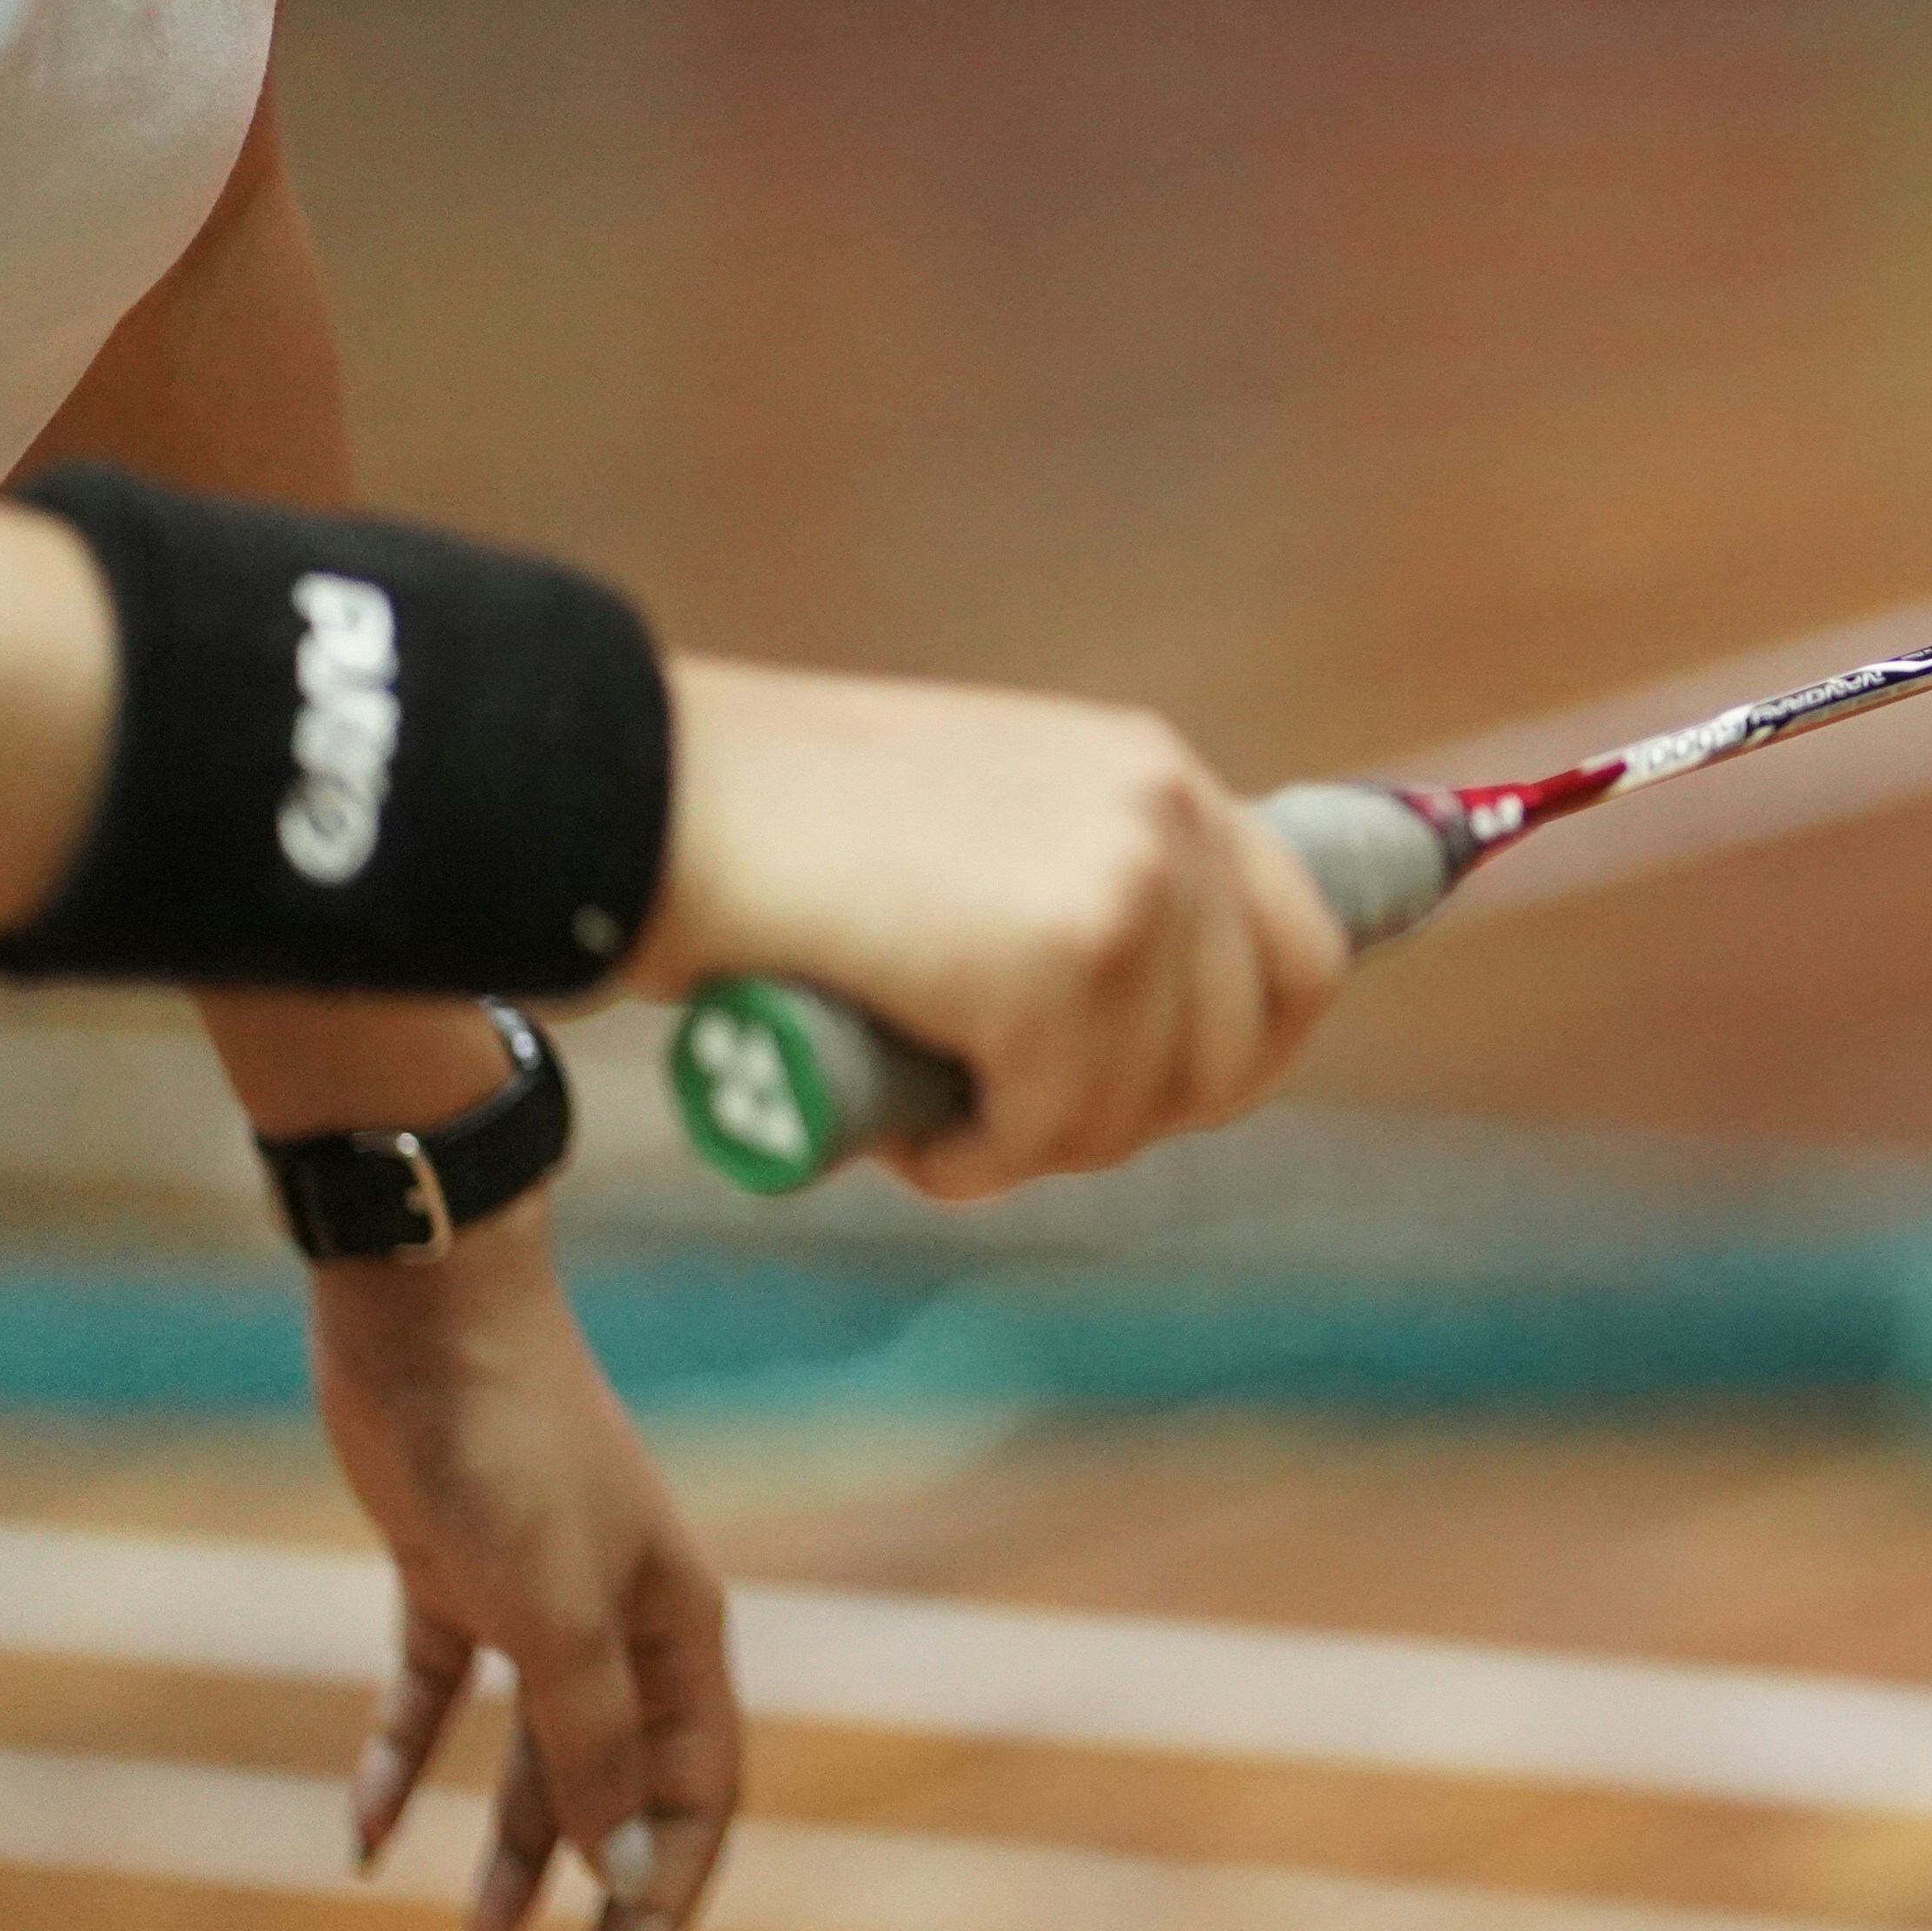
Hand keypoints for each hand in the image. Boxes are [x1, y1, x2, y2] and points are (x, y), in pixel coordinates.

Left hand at [313, 1196, 734, 1930]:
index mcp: (679, 1629)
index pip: (699, 1793)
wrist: (429, 1315)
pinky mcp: (449, 1575)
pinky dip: (404, 1765)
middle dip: (600, 1895)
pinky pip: (436, 1700)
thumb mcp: (557, 1619)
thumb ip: (592, 1745)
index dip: (669, 1899)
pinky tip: (363, 1839)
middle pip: (623, 1786)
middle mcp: (622, 1621)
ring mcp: (534, 1598)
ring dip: (510, 1851)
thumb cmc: (513, 1455)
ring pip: (532, 1759)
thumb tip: (628, 1871)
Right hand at [629, 656, 1347, 1198]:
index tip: (1141, 1096)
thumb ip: (1066, 891)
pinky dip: (974, 1159)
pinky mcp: (1064, 959)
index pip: (1302, 941)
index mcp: (1149, 771)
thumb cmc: (766, 837)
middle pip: (1246, 1041)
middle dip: (1128, 1111)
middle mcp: (1164, 807)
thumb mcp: (969, 835)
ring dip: (1034, 1142)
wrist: (629, 796)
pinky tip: (900, 1125)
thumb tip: (1149, 1029)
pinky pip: (1056, 1127)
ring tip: (927, 1109)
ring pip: (1144, 1103)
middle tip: (1002, 1118)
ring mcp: (1127, 879)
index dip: (1236, 1047)